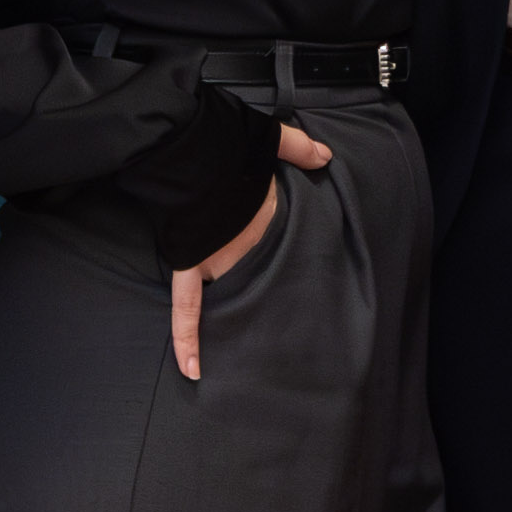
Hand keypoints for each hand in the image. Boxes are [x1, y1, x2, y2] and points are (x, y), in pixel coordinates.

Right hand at [169, 123, 332, 382]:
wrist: (193, 147)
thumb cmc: (229, 145)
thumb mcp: (272, 141)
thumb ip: (299, 148)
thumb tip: (326, 152)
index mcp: (264, 219)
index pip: (282, 246)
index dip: (291, 262)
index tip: (307, 281)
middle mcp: (241, 248)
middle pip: (256, 279)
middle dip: (268, 299)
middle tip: (283, 332)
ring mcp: (216, 261)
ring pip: (225, 301)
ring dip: (232, 326)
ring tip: (246, 363)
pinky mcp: (189, 267)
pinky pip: (185, 310)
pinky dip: (187, 340)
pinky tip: (193, 370)